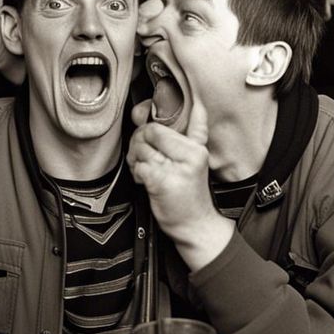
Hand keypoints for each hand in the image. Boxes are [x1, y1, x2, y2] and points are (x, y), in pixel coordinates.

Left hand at [128, 98, 232, 270]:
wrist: (196, 226)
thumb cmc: (190, 193)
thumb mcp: (196, 160)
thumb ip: (193, 132)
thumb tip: (190, 107)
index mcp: (196, 147)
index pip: (163, 121)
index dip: (146, 118)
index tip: (142, 114)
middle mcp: (189, 155)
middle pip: (148, 132)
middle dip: (140, 144)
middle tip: (147, 159)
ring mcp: (175, 168)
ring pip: (140, 149)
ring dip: (137, 162)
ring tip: (149, 172)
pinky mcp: (162, 181)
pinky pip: (138, 166)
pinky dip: (138, 175)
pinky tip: (148, 182)